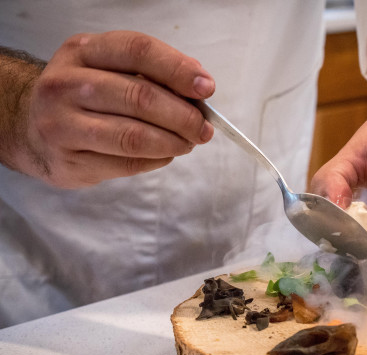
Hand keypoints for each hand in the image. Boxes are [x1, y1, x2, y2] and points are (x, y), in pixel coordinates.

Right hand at [19, 31, 214, 187]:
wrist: (30, 127)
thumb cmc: (85, 95)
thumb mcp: (109, 69)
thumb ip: (152, 72)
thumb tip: (199, 84)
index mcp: (82, 51)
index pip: (138, 51)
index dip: (178, 69)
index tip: (206, 88)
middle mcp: (65, 84)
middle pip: (140, 97)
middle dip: (184, 116)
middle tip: (204, 128)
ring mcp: (61, 124)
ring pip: (134, 136)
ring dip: (173, 142)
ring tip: (188, 142)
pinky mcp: (68, 161)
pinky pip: (127, 163)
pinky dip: (157, 160)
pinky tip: (165, 154)